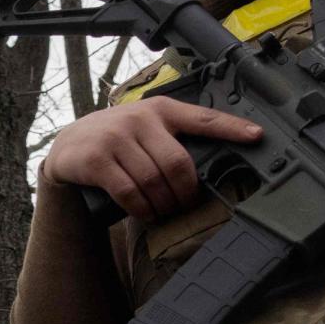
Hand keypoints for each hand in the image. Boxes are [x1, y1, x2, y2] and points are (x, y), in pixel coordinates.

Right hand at [41, 98, 262, 222]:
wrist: (67, 147)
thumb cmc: (117, 142)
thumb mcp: (144, 129)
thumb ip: (171, 139)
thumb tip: (208, 169)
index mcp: (160, 109)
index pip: (203, 118)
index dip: (232, 128)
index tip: (257, 137)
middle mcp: (139, 118)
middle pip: (177, 163)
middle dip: (185, 193)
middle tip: (184, 205)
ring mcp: (115, 137)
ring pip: (153, 181)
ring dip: (162, 205)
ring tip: (163, 213)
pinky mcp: (96, 160)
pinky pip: (129, 192)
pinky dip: (141, 209)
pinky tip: (145, 213)